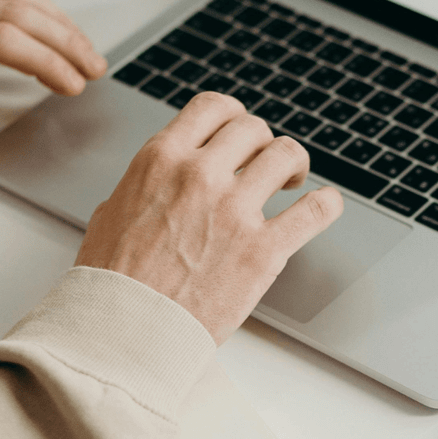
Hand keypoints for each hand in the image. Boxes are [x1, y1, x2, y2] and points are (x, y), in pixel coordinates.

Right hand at [74, 92, 343, 343]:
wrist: (122, 331)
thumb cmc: (111, 280)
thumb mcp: (112, 210)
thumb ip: (147, 183)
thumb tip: (163, 179)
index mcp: (161, 159)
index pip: (212, 107)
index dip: (232, 116)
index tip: (239, 131)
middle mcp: (200, 175)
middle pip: (253, 128)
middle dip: (261, 144)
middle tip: (263, 164)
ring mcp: (234, 211)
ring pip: (286, 155)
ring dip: (293, 165)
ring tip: (291, 182)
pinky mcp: (263, 251)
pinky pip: (315, 211)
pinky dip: (326, 204)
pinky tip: (324, 205)